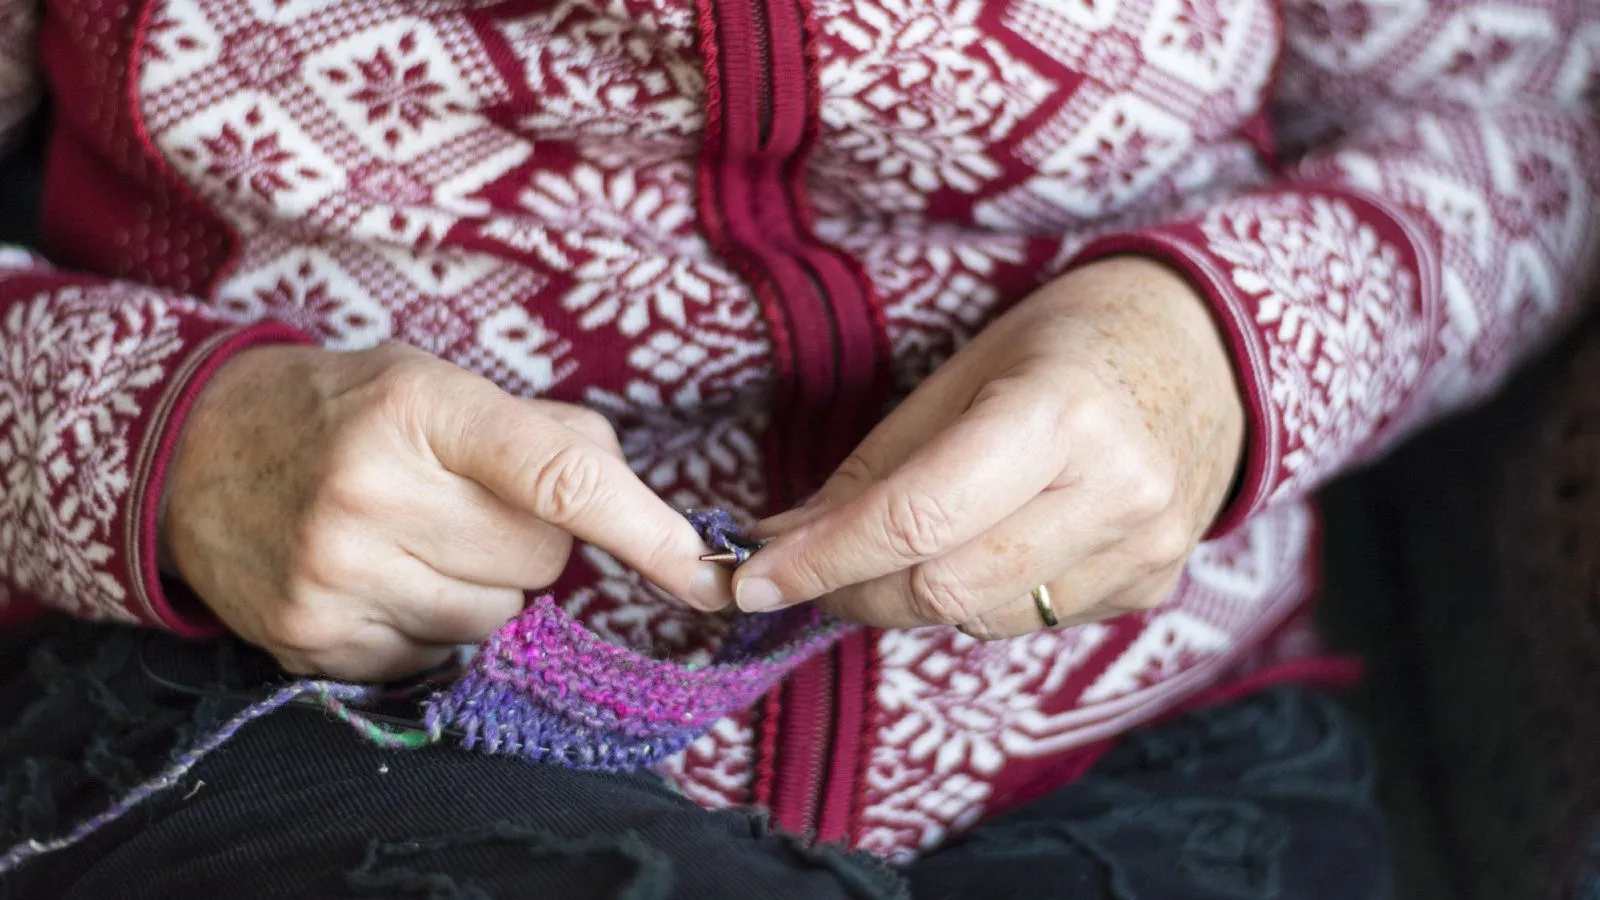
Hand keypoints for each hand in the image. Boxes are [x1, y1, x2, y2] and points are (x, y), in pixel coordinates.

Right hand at [161, 343, 730, 679]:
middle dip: (532, 543)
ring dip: (484, 589)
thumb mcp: (438, 382)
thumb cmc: (347, 410)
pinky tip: (383, 577)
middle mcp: (372, 494)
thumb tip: (639, 506)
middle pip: (542, 564)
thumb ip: (548, 433)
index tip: (706, 574)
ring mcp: (336, 575)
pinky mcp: (313, 641)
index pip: (562, 479)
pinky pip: (437, 658)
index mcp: (419, 408)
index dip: (648, 530)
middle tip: (470, 507)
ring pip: (497, 620)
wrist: (194, 454)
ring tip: (420, 540)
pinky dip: (431, 624)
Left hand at [731, 256, 1244, 637]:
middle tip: (810, 569)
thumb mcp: (966, 373)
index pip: (916, 517)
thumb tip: (784, 540)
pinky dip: (980, 598)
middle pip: (944, 588)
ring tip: (904, 548)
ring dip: (914, 597)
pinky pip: (1030, 620)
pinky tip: (987, 547)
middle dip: (855, 588)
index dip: (823, 558)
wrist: (1209, 351)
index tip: (753, 579)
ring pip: (982, 619)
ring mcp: (1145, 547)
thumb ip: (878, 466)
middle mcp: (1115, 490)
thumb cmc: (1068, 345)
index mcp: (1058, 414)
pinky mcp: (1152, 585)